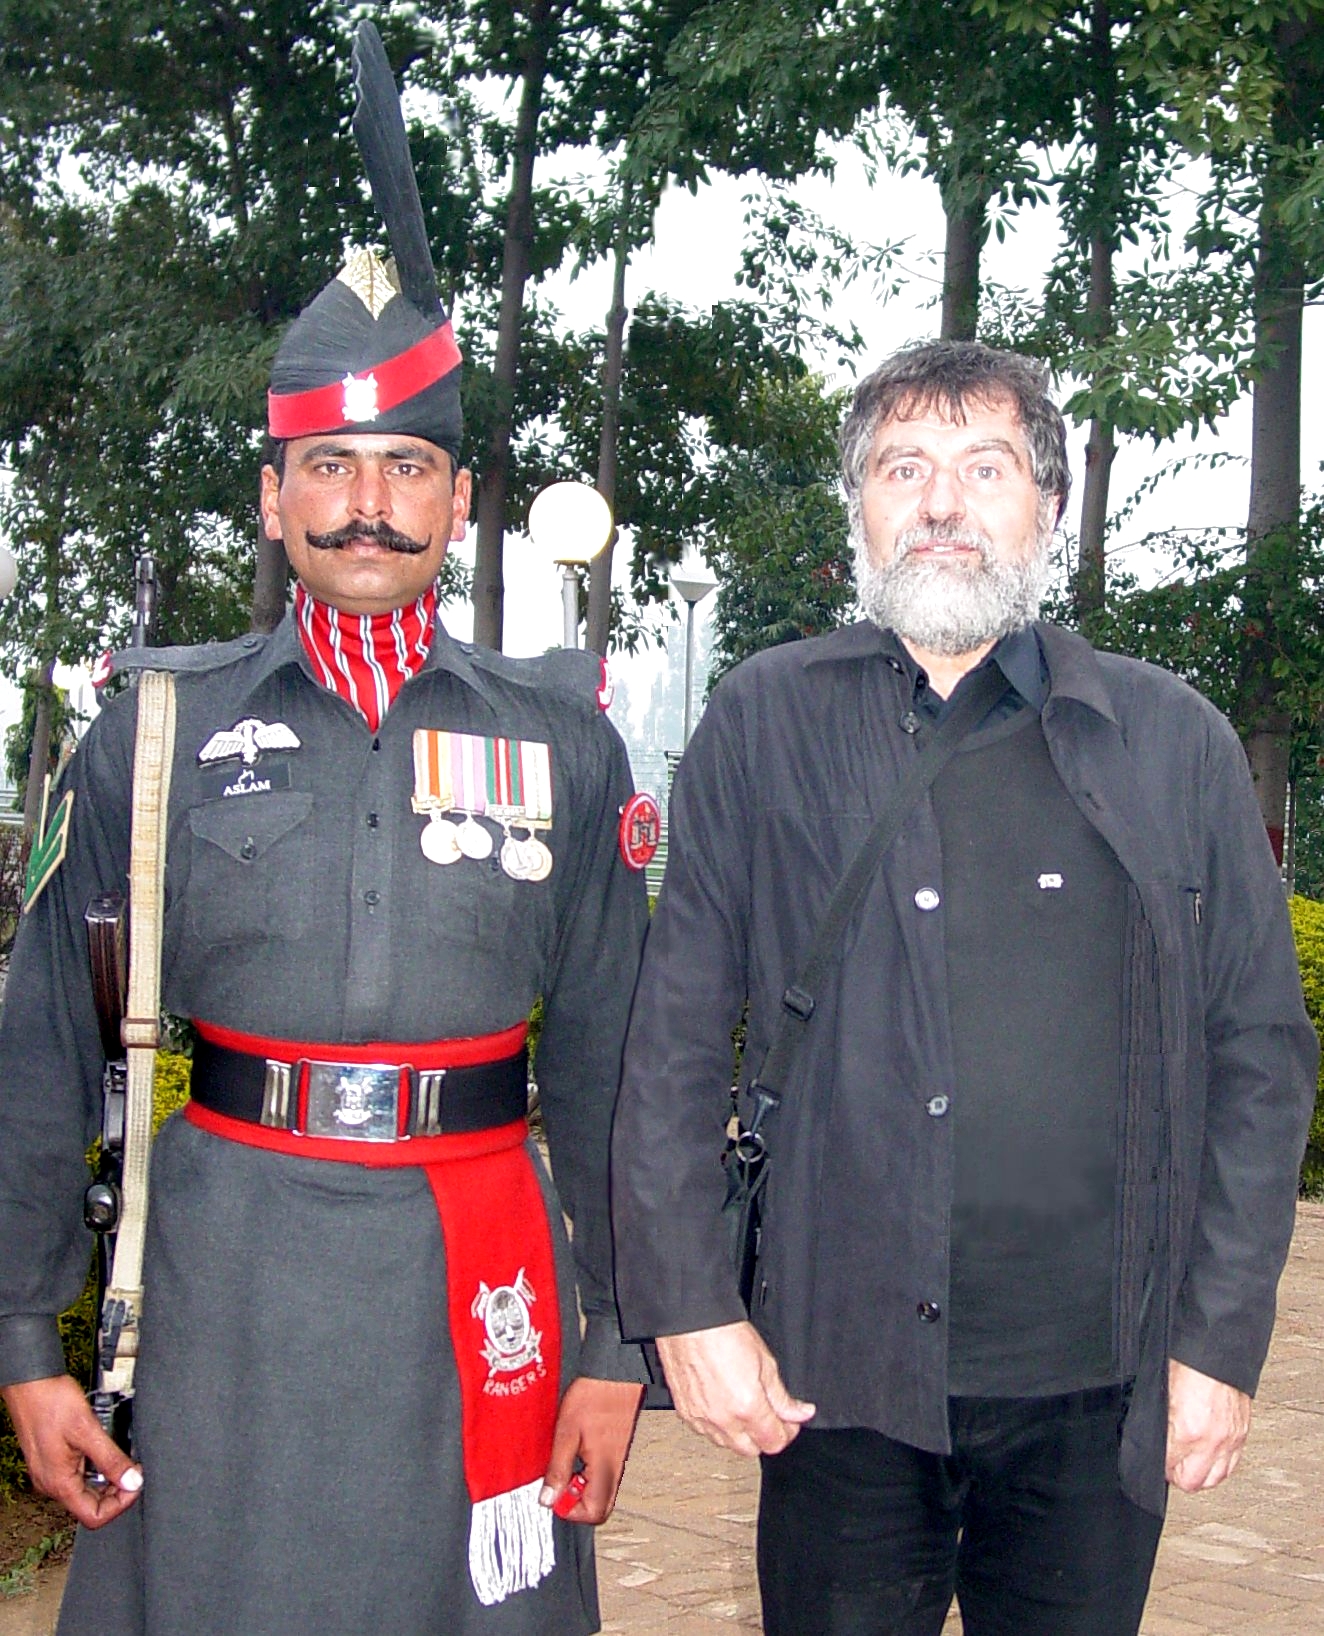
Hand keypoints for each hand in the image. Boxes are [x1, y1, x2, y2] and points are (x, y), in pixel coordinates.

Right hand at [1, 1374, 142, 1528]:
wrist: (29, 1383)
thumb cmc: (51, 1402)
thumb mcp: (87, 1430)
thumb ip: (111, 1459)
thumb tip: (132, 1482)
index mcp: (59, 1483)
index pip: (94, 1516)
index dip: (120, 1504)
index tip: (135, 1482)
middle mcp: (52, 1483)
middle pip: (91, 1504)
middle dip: (116, 1488)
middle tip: (133, 1466)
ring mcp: (51, 1472)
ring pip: (86, 1487)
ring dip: (107, 1475)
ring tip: (120, 1453)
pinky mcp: (52, 1460)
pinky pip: (78, 1473)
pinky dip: (95, 1464)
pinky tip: (104, 1445)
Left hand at [540, 1377, 644, 1524]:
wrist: (613, 1372)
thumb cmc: (593, 1395)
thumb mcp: (566, 1433)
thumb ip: (558, 1469)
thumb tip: (548, 1498)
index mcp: (605, 1469)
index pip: (594, 1513)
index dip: (569, 1511)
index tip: (553, 1494)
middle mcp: (615, 1468)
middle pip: (600, 1507)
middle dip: (576, 1502)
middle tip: (559, 1482)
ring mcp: (618, 1459)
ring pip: (601, 1490)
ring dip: (580, 1485)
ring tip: (566, 1461)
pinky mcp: (616, 1448)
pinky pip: (603, 1474)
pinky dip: (587, 1471)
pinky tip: (576, 1451)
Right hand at [657, 1321, 814, 1457]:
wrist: (691, 1322)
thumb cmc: (724, 1334)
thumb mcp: (765, 1362)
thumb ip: (783, 1396)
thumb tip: (800, 1412)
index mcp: (747, 1407)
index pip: (774, 1442)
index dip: (787, 1432)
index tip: (789, 1421)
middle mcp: (723, 1419)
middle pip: (752, 1450)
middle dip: (764, 1436)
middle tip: (770, 1415)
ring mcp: (701, 1418)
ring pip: (727, 1444)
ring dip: (740, 1434)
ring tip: (744, 1409)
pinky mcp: (685, 1413)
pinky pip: (705, 1433)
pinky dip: (717, 1427)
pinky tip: (723, 1407)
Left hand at [1165, 1358, 1251, 1492]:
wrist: (1215, 1350)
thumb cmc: (1187, 1365)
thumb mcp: (1162, 1396)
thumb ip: (1160, 1426)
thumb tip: (1156, 1444)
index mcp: (1188, 1432)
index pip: (1169, 1469)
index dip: (1160, 1468)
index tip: (1158, 1463)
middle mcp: (1212, 1441)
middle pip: (1193, 1482)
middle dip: (1179, 1477)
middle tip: (1172, 1466)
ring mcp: (1230, 1440)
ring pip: (1215, 1479)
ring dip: (1201, 1475)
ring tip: (1190, 1464)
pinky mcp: (1242, 1434)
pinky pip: (1232, 1465)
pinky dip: (1220, 1466)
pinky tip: (1210, 1457)